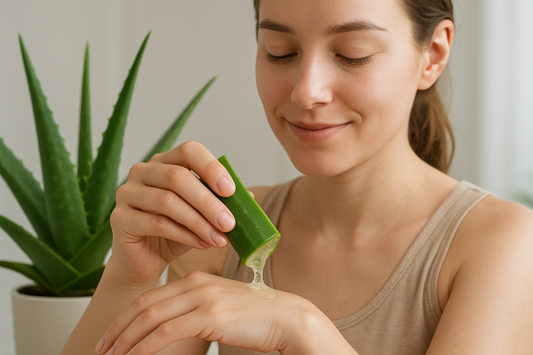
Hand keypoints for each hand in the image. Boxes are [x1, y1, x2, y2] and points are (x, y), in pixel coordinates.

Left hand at [95, 271, 317, 354]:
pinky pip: (166, 332)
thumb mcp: (220, 306)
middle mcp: (195, 284)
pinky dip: (145, 346)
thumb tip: (172, 328)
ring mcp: (202, 297)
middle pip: (145, 305)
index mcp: (195, 280)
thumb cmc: (255, 316)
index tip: (112, 335)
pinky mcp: (210, 314)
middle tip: (102, 347)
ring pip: (151, 318)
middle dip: (118, 329)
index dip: (126, 317)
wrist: (285, 317)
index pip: (151, 297)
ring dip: (127, 340)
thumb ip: (196, 309)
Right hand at [110, 141, 235, 287]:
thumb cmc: (176, 232)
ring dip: (199, 222)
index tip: (231, 190)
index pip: (189, 151)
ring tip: (220, 239)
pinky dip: (184, 235)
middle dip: (209, 202)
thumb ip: (221, 203)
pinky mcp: (119, 218)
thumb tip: (249, 198)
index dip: (211, 167)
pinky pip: (155, 223)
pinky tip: (202, 244)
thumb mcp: (202, 215)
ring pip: (167, 201)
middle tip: (230, 223)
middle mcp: (143, 171)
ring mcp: (127, 192)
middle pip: (178, 177)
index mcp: (165, 161)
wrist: (145, 260)